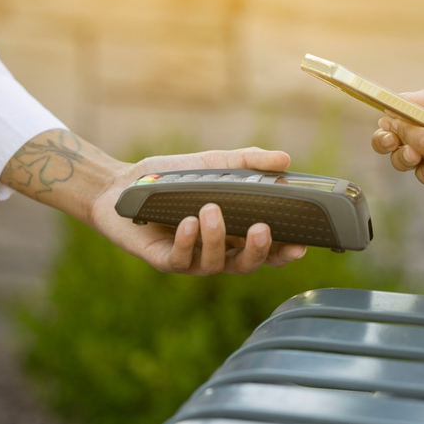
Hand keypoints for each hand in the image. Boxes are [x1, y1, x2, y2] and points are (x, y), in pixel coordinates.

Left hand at [89, 148, 307, 274]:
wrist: (123, 184)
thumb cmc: (172, 178)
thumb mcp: (215, 163)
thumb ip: (250, 162)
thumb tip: (285, 159)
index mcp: (235, 232)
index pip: (268, 249)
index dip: (285, 252)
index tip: (300, 245)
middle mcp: (217, 250)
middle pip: (247, 264)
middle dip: (258, 251)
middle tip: (261, 230)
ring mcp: (191, 258)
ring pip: (214, 263)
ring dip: (216, 238)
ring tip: (211, 210)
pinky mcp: (164, 260)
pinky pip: (181, 259)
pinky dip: (187, 241)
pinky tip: (188, 222)